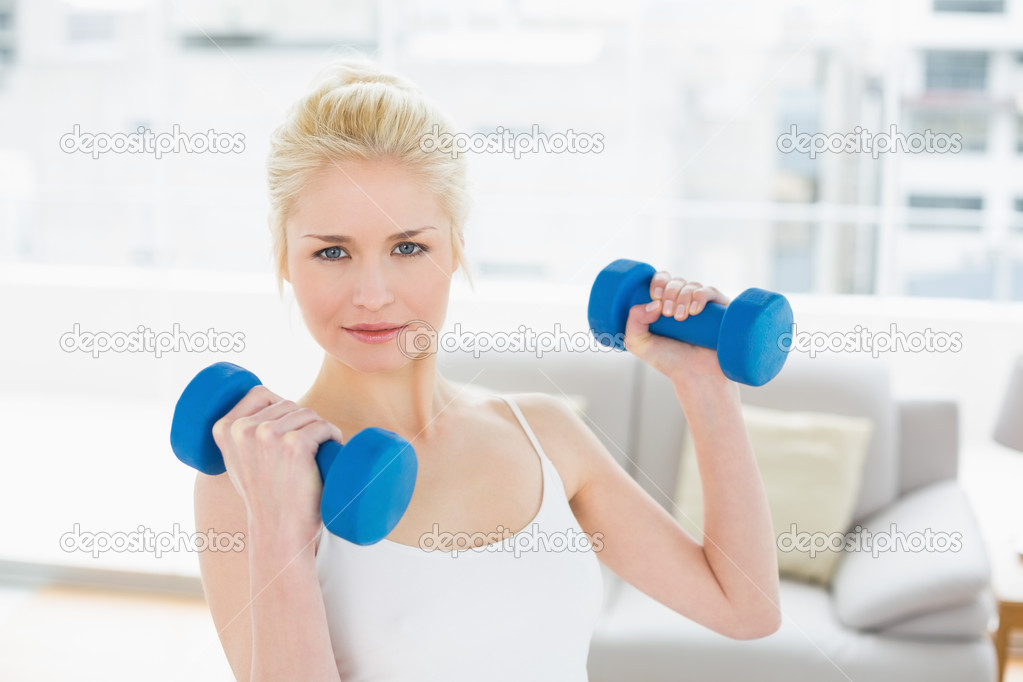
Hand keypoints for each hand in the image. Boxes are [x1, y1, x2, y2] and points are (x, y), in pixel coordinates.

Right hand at [211, 385, 344, 545]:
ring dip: (319, 429)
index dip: (279, 408)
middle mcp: (243, 429)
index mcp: (224, 428)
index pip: (260, 393)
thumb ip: (239, 435)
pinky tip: (331, 450)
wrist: (278, 530)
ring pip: (307, 413)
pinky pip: (323, 426)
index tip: (286, 432)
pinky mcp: (294, 445)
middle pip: (288, 404)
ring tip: (316, 454)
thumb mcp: (238, 461)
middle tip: (304, 451)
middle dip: (302, 422)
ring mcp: (268, 435)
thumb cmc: (264, 496)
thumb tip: (258, 407)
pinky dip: (332, 435)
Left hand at [623, 271, 731, 387]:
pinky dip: (700, 296)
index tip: (655, 296)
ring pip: (691, 285)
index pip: (661, 280)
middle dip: (669, 292)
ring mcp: (702, 304)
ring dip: (683, 297)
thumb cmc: (668, 360)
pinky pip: (710, 291)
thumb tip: (654, 303)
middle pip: (675, 281)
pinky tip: (694, 311)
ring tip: (681, 318)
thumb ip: (633, 321)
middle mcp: (683, 301)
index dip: (657, 282)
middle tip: (669, 314)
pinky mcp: (719, 309)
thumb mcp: (639, 343)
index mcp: (664, 304)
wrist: (696, 376)